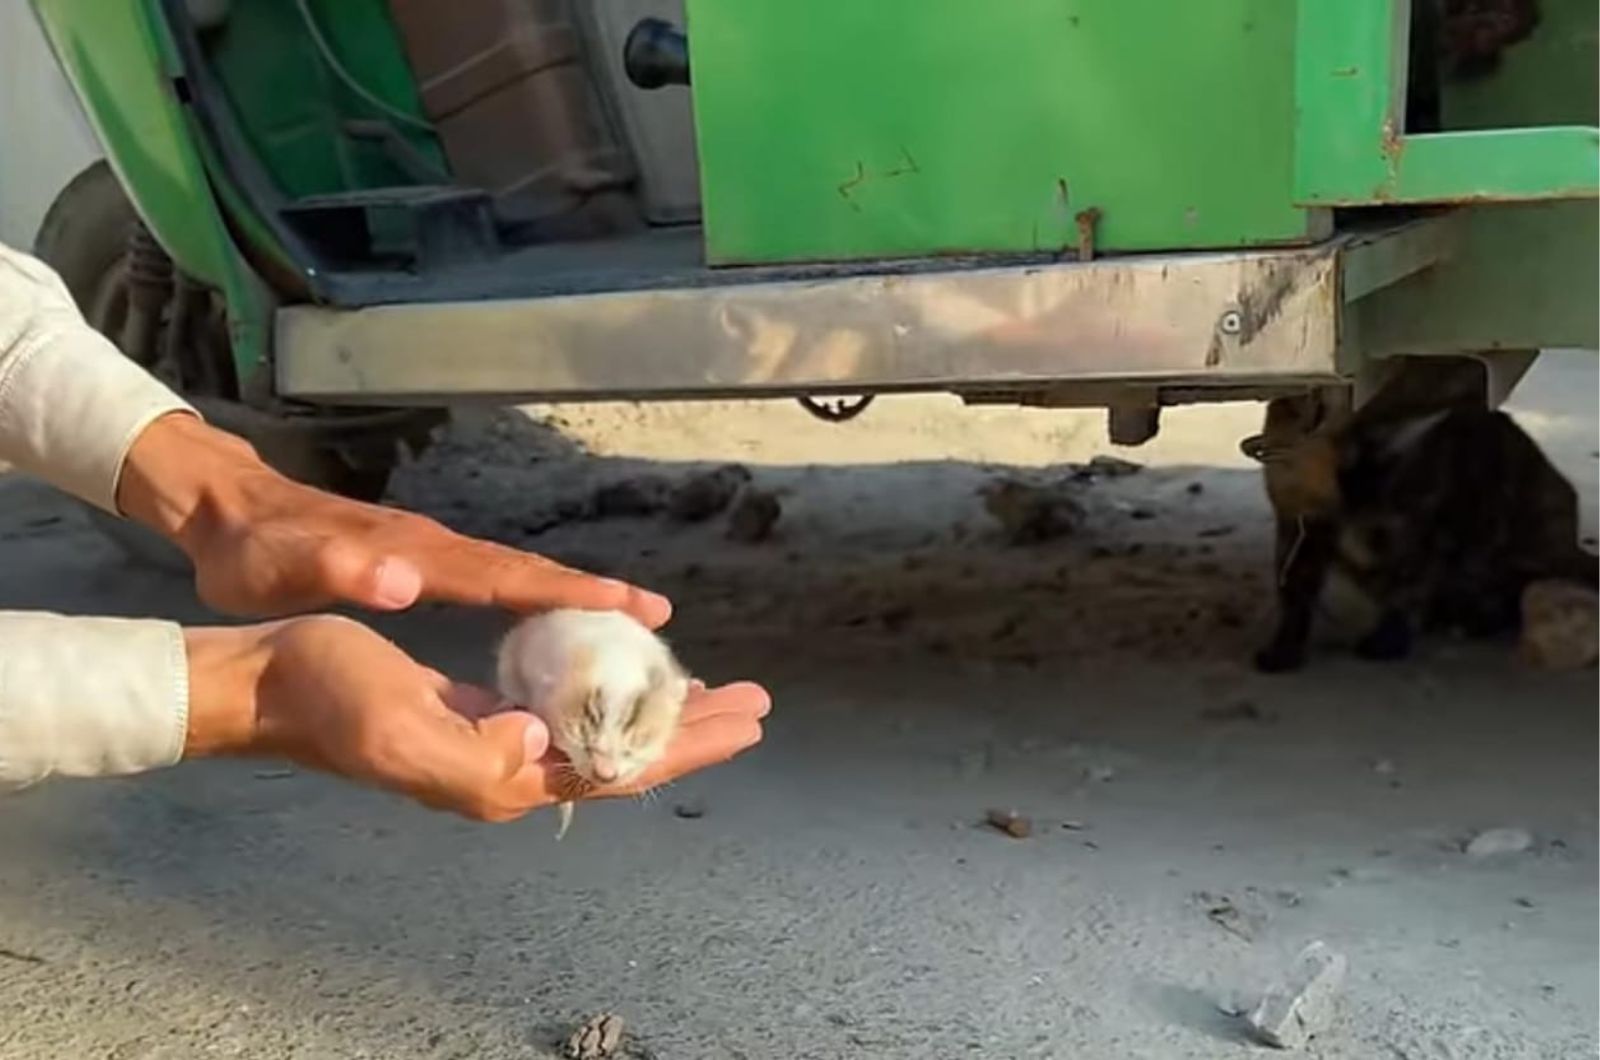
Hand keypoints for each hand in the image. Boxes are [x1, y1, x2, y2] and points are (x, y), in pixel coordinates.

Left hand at [117, 412, 669, 623]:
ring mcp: (435, 552)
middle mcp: (440, 549)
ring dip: (576, 597)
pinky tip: (553, 617)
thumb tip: (406, 580)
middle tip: (661, 619)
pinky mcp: (424, 561)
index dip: (573, 595)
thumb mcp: (282, 565)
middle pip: (532, 574)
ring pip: (520, 576)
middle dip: (598, 596)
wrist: (227, 509)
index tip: (635, 609)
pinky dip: (538, 597)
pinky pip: (499, 582)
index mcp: (420, 558)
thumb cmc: (252, 550)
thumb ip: (342, 569)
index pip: (510, 579)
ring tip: (631, 620)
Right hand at [184, 615, 768, 820]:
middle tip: (758, 701)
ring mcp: (495, 744)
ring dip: (660, 713)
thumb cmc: (329, 697)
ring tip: (714, 692)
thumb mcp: (400, 728)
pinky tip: (629, 676)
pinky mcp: (478, 714)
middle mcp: (508, 771)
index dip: (689, 744)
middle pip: (625, 756)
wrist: (269, 682)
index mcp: (502, 780)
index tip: (748, 716)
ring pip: (601, 733)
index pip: (619, 769)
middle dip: (694, 730)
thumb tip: (544, 745)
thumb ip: (475, 755)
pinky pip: (566, 709)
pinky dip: (610, 693)